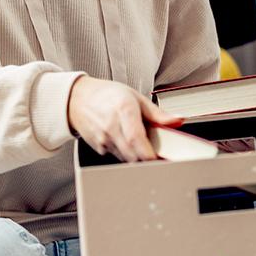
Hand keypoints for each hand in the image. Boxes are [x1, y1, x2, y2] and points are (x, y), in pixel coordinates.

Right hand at [67, 75, 182, 162]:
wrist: (78, 99)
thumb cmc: (108, 95)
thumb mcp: (136, 97)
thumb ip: (158, 113)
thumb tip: (177, 121)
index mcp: (124, 110)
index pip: (136, 139)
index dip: (149, 153)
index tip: (161, 158)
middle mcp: (111, 127)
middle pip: (133, 155)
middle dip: (148, 159)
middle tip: (159, 155)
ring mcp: (103, 139)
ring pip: (126, 159)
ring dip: (138, 157)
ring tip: (143, 145)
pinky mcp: (98, 149)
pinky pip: (118, 157)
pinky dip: (127, 154)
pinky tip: (127, 143)